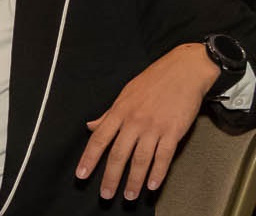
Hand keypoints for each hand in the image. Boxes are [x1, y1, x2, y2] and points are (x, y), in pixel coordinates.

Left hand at [76, 44, 218, 199]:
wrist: (184, 71)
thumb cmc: (154, 81)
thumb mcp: (125, 94)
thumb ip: (108, 114)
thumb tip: (90, 126)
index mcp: (119, 112)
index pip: (99, 140)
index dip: (89, 159)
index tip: (81, 175)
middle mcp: (134, 122)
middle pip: (118, 154)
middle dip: (110, 177)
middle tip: (105, 194)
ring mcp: (154, 127)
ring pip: (140, 159)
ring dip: (134, 180)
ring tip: (129, 195)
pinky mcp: (173, 131)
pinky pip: (163, 156)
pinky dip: (158, 172)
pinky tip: (152, 185)